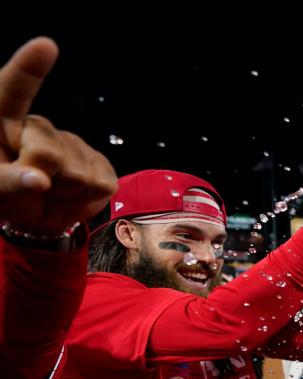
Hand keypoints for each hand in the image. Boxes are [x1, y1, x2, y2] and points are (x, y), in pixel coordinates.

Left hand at [0, 38, 116, 234]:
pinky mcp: (100, 163)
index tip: (45, 46)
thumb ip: (8, 182)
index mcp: (1, 120)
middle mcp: (37, 126)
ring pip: (76, 171)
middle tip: (30, 188)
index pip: (13, 89)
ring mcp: (72, 143)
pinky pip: (100, 183)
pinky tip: (72, 194)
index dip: (29, 68)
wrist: (34, 216)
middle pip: (46, 151)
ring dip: (63, 193)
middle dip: (40, 176)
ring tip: (50, 192)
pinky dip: (85, 199)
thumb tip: (38, 180)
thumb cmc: (4, 193)